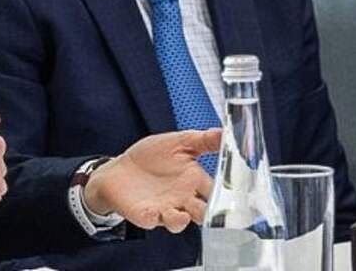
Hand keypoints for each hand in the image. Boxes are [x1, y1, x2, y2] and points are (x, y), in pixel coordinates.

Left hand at [83, 129, 220, 231]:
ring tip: (181, 215)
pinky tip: (153, 211)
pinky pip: (151, 220)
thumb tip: (226, 132)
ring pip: (178, 222)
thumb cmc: (151, 157)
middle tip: (212, 211)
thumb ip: (204, 140)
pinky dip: (153, 217)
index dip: (226, 194)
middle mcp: (183, 198)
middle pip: (202, 212)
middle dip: (208, 214)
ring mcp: (165, 208)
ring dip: (180, 220)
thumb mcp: (179, 142)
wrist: (120, 169)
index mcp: (194, 180)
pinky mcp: (145, 214)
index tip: (234, 193)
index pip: (216, 191)